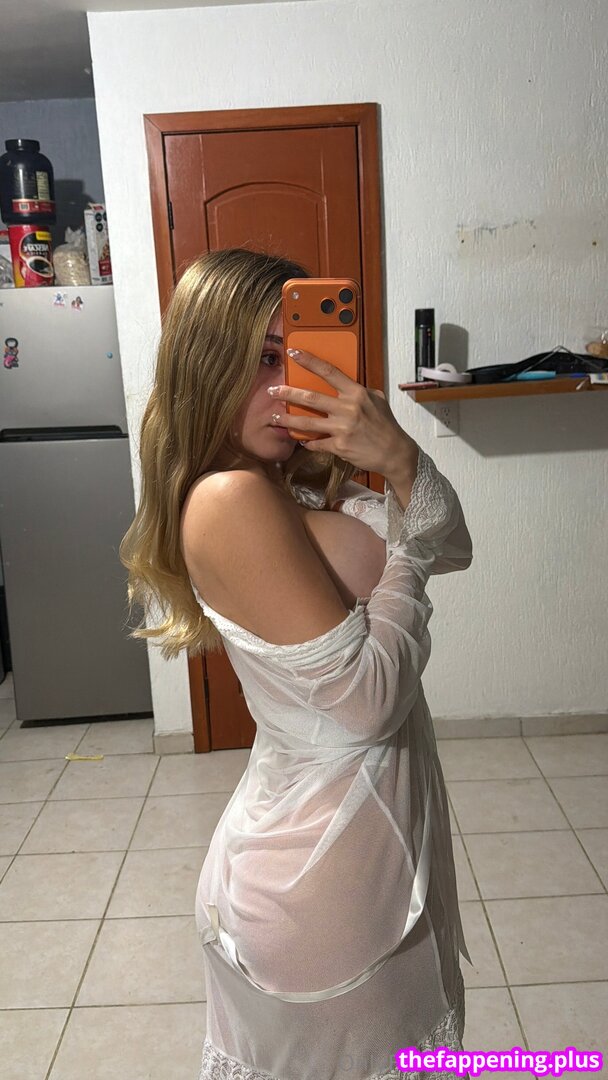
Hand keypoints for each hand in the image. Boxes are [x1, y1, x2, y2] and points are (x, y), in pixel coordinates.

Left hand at [267, 347, 417, 475]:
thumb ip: (359, 392)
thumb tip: (345, 385)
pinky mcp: (339, 446)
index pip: (329, 372)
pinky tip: (301, 441)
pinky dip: (308, 442)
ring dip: (288, 420)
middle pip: (310, 397)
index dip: (309, 361)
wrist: (394, 452)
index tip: (293, 353)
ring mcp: (342, 428)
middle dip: (287, 393)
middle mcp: (348, 408)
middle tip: (272, 390)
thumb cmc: (386, 426)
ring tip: (275, 418)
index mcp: (356, 393)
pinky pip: (317, 443)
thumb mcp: (377, 400)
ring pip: (307, 422)